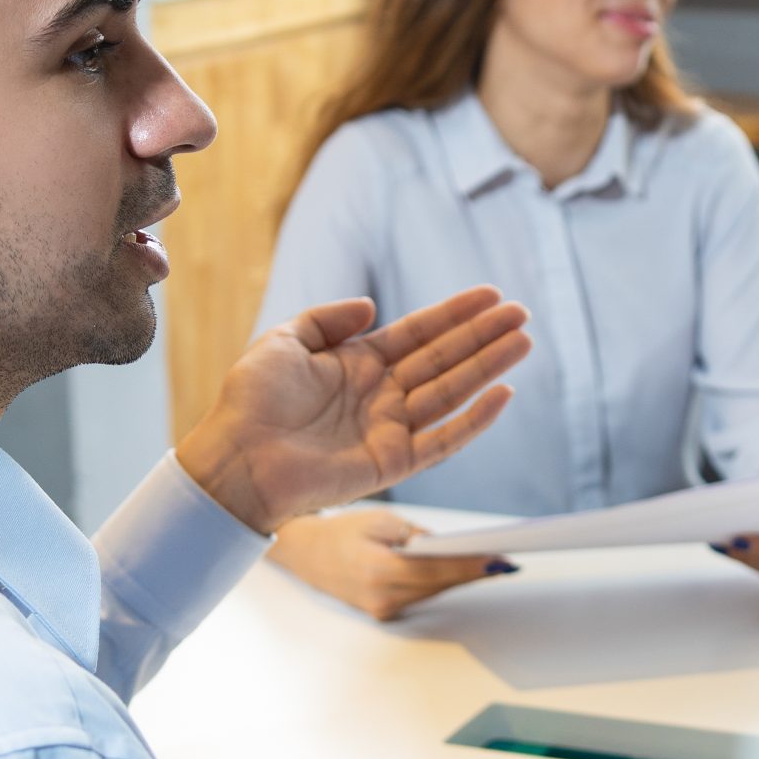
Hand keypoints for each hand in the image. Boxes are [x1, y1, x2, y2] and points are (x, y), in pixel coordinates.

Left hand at [176, 287, 531, 533]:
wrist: (236, 459)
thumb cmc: (249, 403)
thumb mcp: (282, 341)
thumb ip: (327, 319)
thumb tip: (372, 307)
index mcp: (356, 364)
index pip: (419, 334)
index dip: (455, 314)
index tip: (490, 296)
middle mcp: (380, 394)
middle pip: (444, 359)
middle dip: (483, 336)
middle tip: (521, 314)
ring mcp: (390, 428)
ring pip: (452, 392)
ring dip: (488, 367)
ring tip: (522, 341)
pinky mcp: (393, 463)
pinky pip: (444, 440)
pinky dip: (475, 421)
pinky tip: (503, 395)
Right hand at [268, 509, 511, 620]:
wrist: (306, 554)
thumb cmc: (341, 532)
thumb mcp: (379, 521)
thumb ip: (416, 536)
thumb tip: (452, 547)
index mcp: (377, 570)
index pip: (436, 570)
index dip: (471, 566)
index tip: (499, 560)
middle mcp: (381, 597)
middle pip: (440, 584)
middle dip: (474, 571)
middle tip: (506, 559)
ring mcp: (382, 609)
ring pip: (434, 591)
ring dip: (463, 578)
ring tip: (494, 563)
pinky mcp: (385, 612)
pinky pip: (423, 595)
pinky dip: (442, 582)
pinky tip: (465, 570)